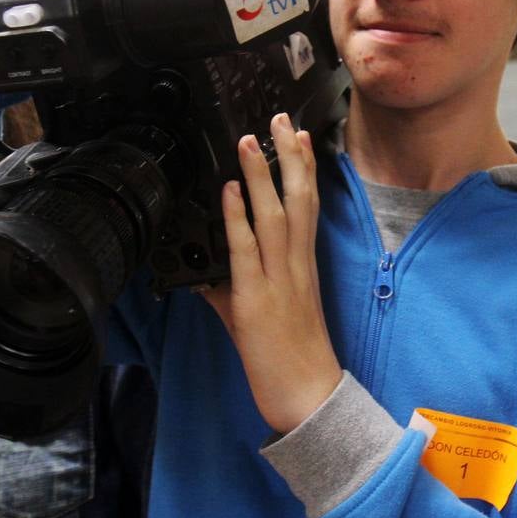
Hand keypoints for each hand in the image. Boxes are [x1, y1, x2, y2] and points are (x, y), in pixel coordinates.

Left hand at [203, 113, 342, 433]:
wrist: (308, 396)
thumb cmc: (295, 356)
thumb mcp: (269, 312)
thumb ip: (237, 286)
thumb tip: (208, 270)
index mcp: (304, 266)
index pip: (308, 207)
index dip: (305, 169)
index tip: (300, 137)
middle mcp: (296, 266)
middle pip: (298, 200)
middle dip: (289, 157)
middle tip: (280, 120)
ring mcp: (278, 281)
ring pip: (275, 216)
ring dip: (261, 175)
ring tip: (250, 141)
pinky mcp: (256, 300)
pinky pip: (246, 251)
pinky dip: (237, 218)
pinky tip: (228, 192)